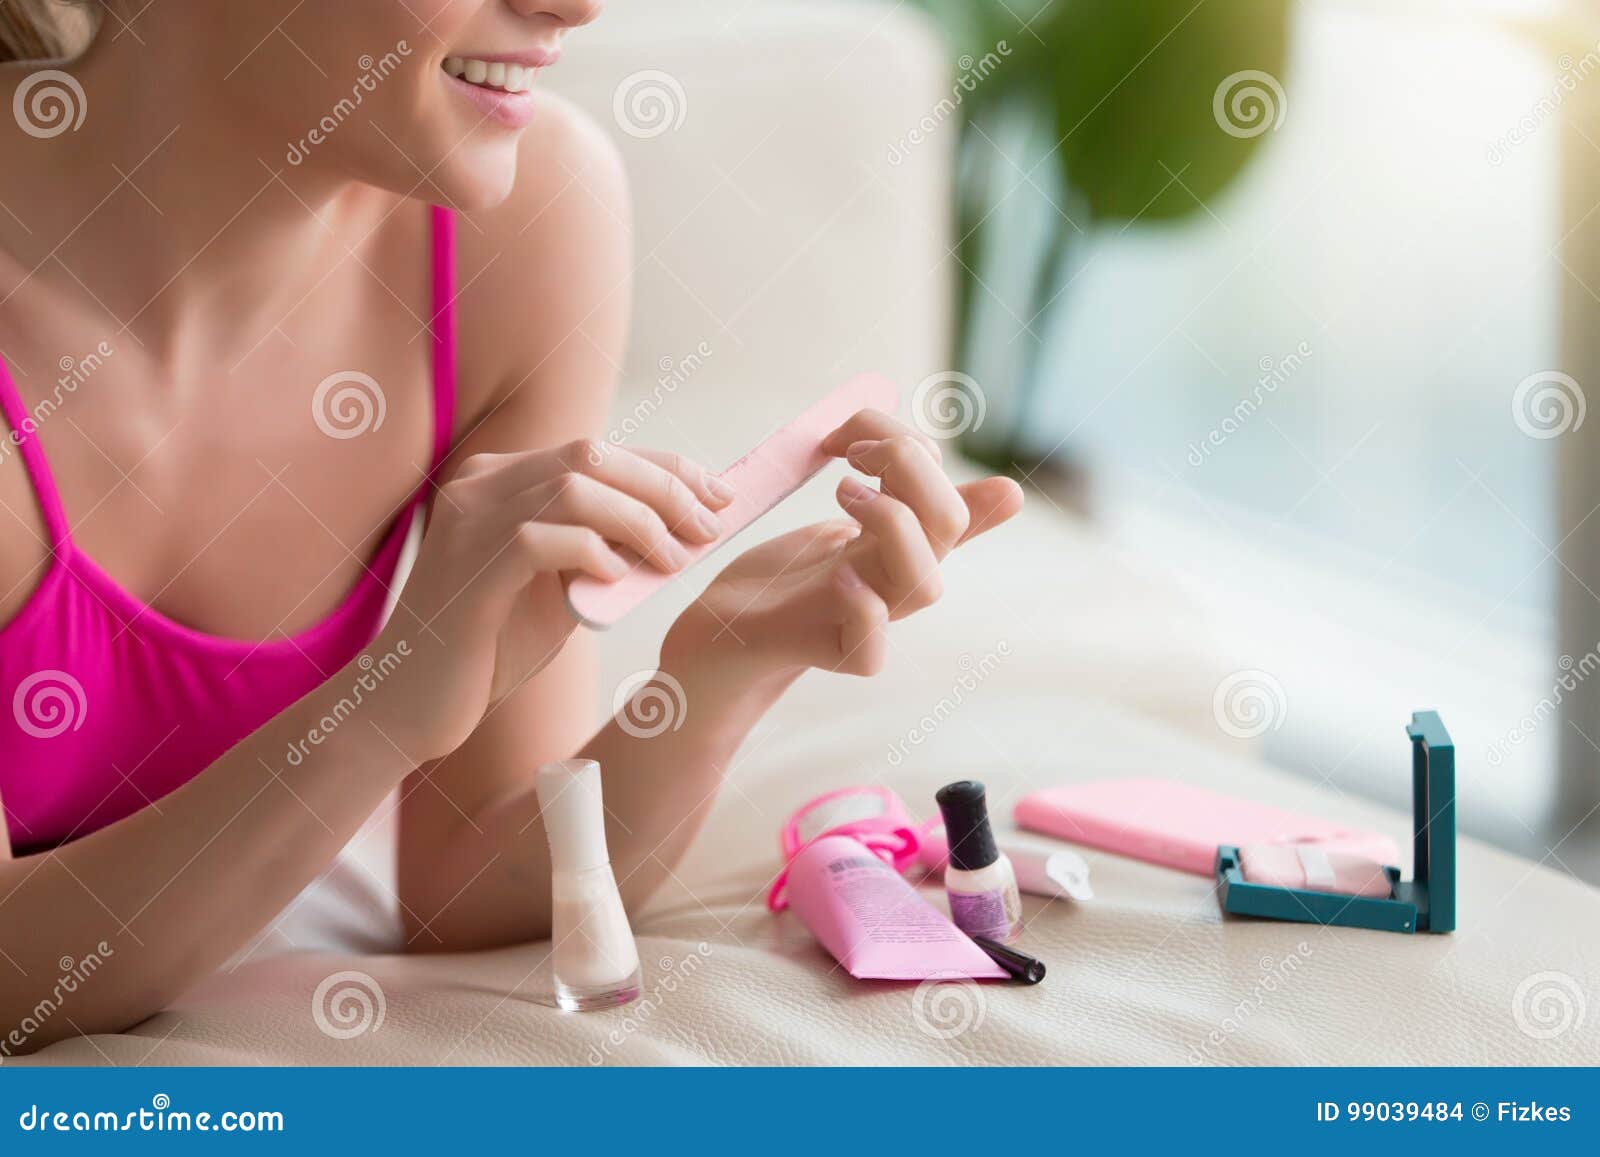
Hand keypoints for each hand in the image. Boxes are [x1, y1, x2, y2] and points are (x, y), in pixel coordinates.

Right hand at [371, 440, 733, 760]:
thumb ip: (603, 552)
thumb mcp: (559, 587)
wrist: (412, 704)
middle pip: (593, 454)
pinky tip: (616, 580)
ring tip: (673, 561)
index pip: (598, 451)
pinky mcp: (468, 566)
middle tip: (710, 528)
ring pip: (576, 485)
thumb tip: (683, 532)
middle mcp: (480, 483)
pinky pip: (544, 537)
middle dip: (666, 488)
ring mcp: (469, 519)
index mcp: (501, 478)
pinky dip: (593, 551)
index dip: (667, 468)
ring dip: (641, 521)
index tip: (720, 496)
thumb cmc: (490, 647)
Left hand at [662, 409, 1022, 688]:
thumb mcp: (846, 516)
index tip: (852, 436)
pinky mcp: (827, 652)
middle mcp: (892, 577)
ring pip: (923, 585)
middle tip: (851, 455)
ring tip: (842, 492)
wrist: (730, 629)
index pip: (952, 499)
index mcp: (902, 544)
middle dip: (908, 464)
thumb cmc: (788, 572)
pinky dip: (864, 611)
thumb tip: (969, 449)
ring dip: (892, 520)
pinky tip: (839, 576)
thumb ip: (891, 484)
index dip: (928, 456)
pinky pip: (869, 652)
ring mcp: (864, 617)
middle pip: (946, 525)